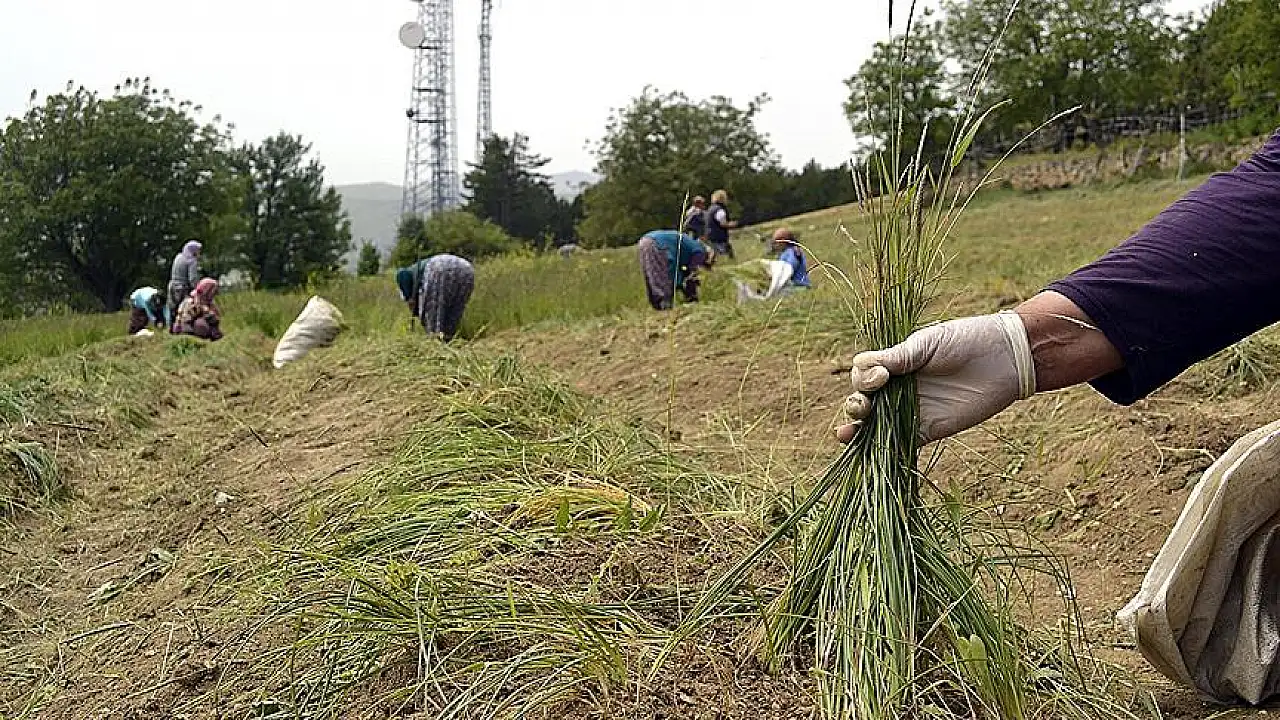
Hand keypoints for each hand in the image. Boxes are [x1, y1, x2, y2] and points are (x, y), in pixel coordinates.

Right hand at [836, 312, 1035, 444]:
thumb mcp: (927, 343)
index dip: (863, 379)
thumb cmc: (967, 340)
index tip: (882, 375)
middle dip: (855, 405)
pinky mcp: (929, 430)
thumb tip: (861, 364)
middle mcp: (899, 388)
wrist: (1006, 357)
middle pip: (864, 401)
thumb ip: (896, 357)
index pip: (864, 375)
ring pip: (877, 424)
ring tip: (846, 433)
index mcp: (896, 365)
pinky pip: (901, 443)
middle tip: (863, 405)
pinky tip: (867, 451)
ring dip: (858, 430)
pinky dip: (884, 449)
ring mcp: (912, 410)